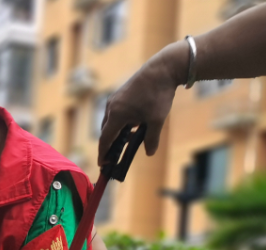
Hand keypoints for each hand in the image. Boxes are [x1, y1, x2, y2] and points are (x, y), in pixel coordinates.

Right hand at [98, 41, 186, 164]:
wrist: (162, 68)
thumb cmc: (158, 95)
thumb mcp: (157, 120)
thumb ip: (151, 139)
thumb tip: (149, 153)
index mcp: (117, 115)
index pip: (105, 139)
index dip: (103, 153)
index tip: (102, 164)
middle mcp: (111, 107)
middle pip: (106, 131)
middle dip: (110, 145)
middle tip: (115, 156)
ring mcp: (114, 99)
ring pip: (111, 121)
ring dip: (117, 133)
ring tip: (128, 140)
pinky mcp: (120, 94)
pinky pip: (115, 113)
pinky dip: (120, 123)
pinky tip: (133, 124)